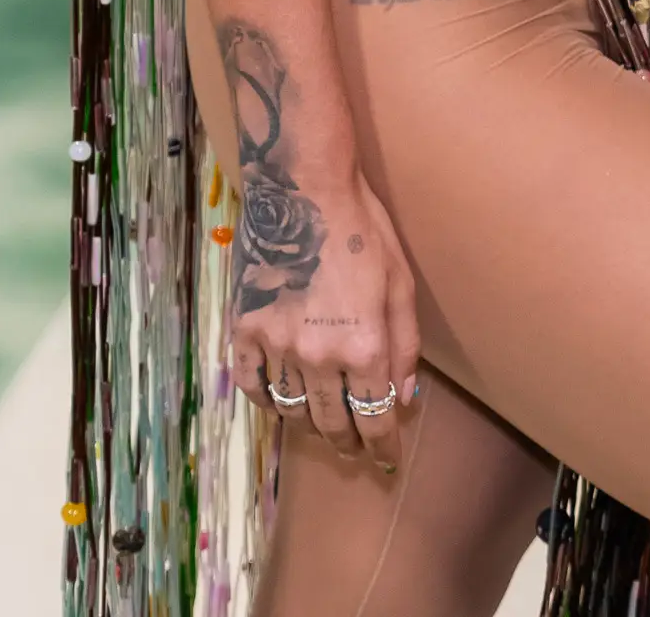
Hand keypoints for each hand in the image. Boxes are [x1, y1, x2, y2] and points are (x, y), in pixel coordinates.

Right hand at [227, 162, 420, 460]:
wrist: (304, 189)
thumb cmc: (363, 228)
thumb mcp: (400, 282)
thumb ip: (404, 345)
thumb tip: (404, 396)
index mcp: (363, 347)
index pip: (375, 419)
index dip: (383, 446)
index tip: (386, 460)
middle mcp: (318, 358)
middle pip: (331, 424)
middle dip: (347, 442)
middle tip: (354, 448)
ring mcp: (276, 347)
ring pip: (292, 411)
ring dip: (309, 426)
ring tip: (320, 426)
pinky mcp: (244, 331)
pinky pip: (252, 386)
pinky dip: (266, 401)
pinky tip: (280, 400)